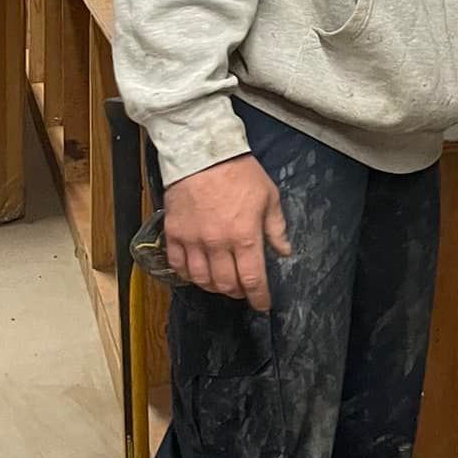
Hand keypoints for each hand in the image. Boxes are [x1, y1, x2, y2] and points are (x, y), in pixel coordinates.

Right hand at [163, 154, 290, 310]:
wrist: (202, 154)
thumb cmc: (240, 173)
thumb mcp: (268, 196)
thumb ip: (276, 228)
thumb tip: (284, 251)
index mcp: (245, 236)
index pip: (253, 279)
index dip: (259, 297)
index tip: (263, 304)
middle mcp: (218, 244)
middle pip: (226, 284)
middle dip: (237, 292)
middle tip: (243, 290)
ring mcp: (193, 241)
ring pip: (202, 279)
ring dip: (214, 286)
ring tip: (222, 281)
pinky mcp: (174, 234)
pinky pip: (178, 266)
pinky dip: (188, 275)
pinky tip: (196, 271)